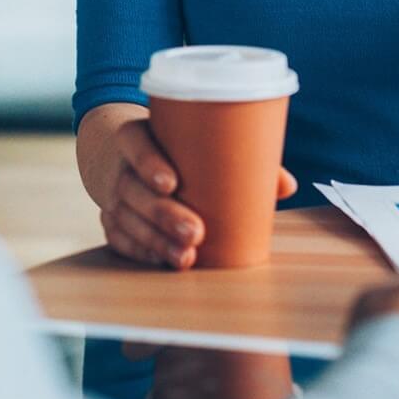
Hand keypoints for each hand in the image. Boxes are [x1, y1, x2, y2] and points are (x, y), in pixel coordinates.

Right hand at [76, 104, 295, 269]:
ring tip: (187, 258)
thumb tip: (286, 185)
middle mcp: (120, 166)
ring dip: (156, 242)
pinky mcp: (112, 222)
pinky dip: (142, 253)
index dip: (150, 163)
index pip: (136, 144)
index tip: (172, 182)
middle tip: (195, 233)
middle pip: (134, 190)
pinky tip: (164, 262)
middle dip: (164, 214)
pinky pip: (121, 241)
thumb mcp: (195, 143)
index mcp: (137, 136)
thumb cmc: (175, 150)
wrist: (126, 159)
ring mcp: (113, 197)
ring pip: (128, 220)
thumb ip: (240, 159)